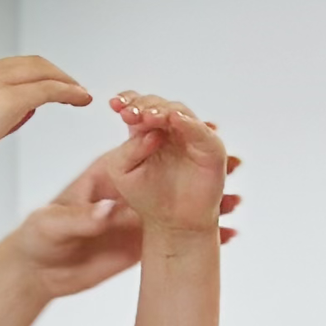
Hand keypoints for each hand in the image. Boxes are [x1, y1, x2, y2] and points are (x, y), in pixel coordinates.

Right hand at [0, 54, 90, 182]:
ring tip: (81, 95)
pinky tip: (79, 100)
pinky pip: (48, 90)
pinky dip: (68, 93)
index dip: (41, 75)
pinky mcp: (8, 100)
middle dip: (59, 75)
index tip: (55, 86)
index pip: (16, 67)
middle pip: (35, 64)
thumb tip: (21, 113)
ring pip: (44, 73)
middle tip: (76, 89)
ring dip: (67, 82)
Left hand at [13, 143, 242, 295]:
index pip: (140, 145)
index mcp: (105, 171)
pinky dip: (199, 233)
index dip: (165, 135)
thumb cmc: (38, 237)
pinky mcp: (139, 239)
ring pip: (178, 198)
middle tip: (229, 160)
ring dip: (207, 197)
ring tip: (237, 199)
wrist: (38, 273)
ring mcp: (136, 212)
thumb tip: (109, 211)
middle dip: (198, 160)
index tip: (190, 131)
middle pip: (169, 164)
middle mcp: (127, 186)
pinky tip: (227, 234)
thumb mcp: (53, 224)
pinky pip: (175, 234)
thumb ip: (81, 217)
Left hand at [104, 93, 235, 241]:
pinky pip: (200, 131)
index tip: (115, 105)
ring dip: (164, 111)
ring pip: (179, 112)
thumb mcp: (123, 173)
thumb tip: (147, 132)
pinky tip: (174, 120)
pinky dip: (189, 123)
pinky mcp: (210, 148)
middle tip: (132, 113)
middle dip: (145, 106)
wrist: (173, 225)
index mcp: (145, 132)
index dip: (128, 101)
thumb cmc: (148, 198)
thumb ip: (127, 151)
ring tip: (150, 116)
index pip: (138, 107)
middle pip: (158, 105)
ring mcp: (190, 136)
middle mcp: (169, 130)